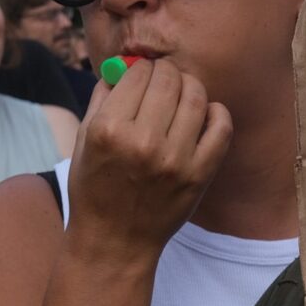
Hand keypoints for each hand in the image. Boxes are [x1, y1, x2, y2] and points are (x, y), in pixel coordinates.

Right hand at [66, 59, 232, 266]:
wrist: (116, 240)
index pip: (139, 74)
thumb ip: (104, 98)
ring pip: (197, 98)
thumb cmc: (96, 187)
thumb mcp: (84, 141)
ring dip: (192, 87)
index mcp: (109, 130)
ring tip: (184, 93)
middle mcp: (143, 142)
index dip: (142, 68)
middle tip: (165, 79)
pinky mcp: (201, 174)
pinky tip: (207, 112)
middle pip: (169, 81)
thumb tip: (127, 65)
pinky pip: (222, 127)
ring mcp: (176, 159)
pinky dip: (217, 112)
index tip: (144, 73)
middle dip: (167, 73)